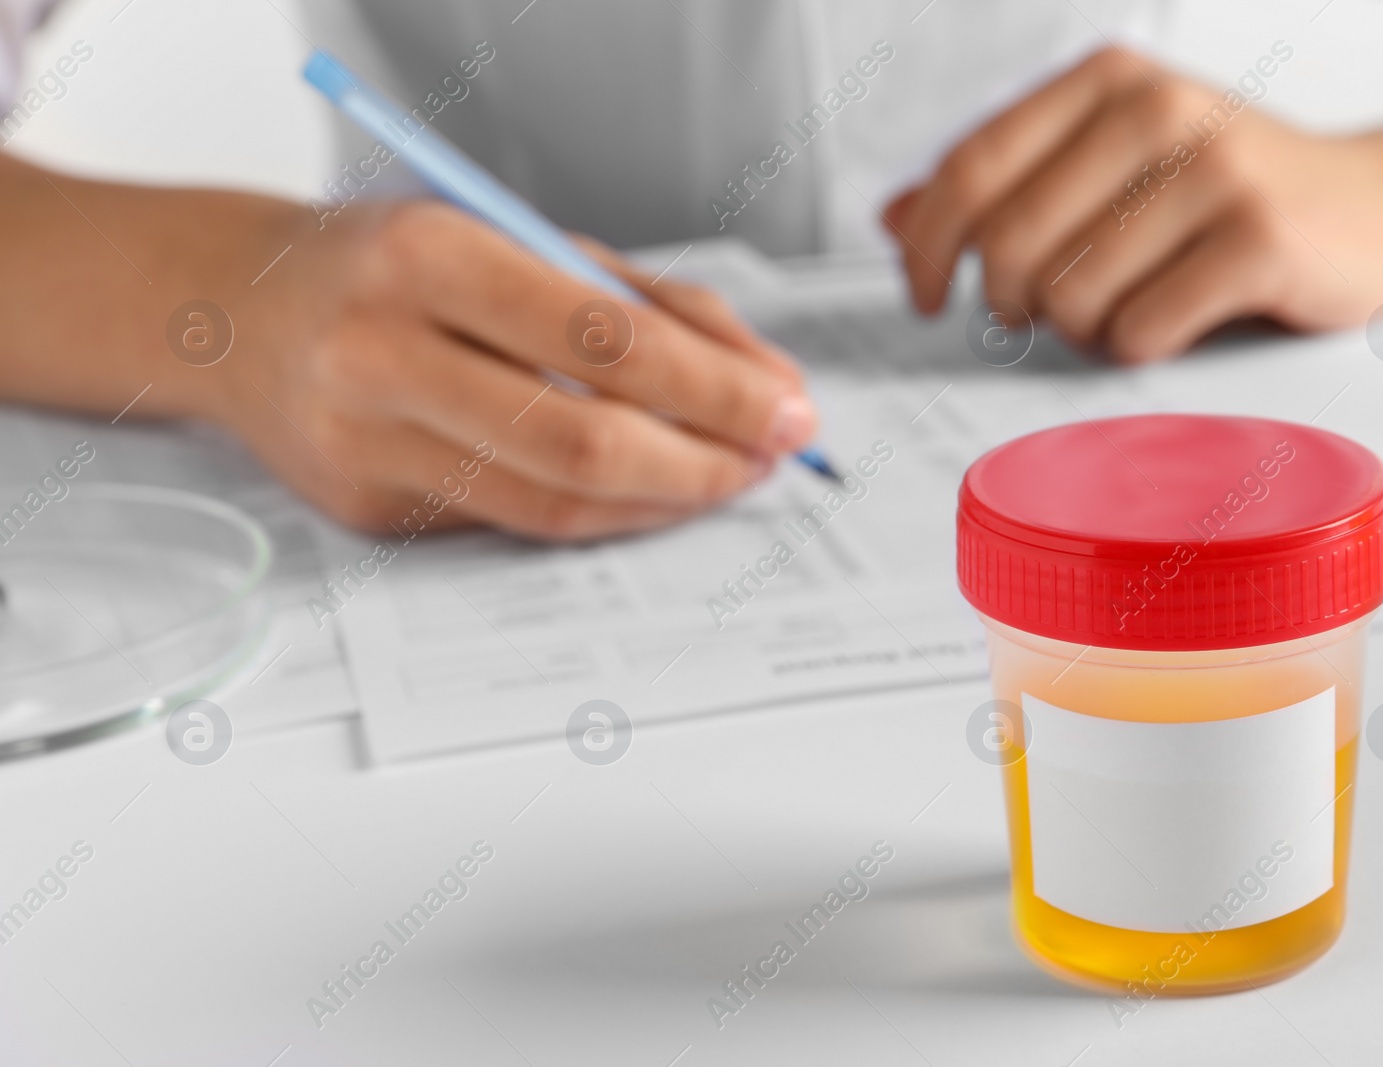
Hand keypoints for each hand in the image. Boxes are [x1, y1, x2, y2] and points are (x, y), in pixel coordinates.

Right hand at [214, 200, 813, 539]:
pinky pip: (516, 527)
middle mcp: (382, 354)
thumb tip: (765, 384)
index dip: (717, 389)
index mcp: (429, 258)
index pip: (607, 342)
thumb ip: (649, 305)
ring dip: (664, 502)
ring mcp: (365, 446)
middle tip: (769, 458)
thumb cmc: (401, 265)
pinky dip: (601, 515)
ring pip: (555, 507)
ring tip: (723, 475)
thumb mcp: (522, 240)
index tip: (787, 410)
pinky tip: (645, 492)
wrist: (244, 312)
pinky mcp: (369, 512)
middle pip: (584, 445)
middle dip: (704, 463)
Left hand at [884, 47, 1382, 362]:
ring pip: (1072, 296)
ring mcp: (1213, 170)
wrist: (1380, 210)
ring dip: (1084, 330)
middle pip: (1012, 242)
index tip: (926, 296)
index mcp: (1108, 83)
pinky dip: (1140, 348)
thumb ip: (1008, 188)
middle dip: (1011, 303)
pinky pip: (1138, 331)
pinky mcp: (1257, 239)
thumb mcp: (1112, 170)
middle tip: (1039, 316)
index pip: (971, 167)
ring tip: (1128, 309)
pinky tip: (1175, 322)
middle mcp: (1157, 109)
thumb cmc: (1229, 198)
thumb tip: (894, 217)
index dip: (929, 245)